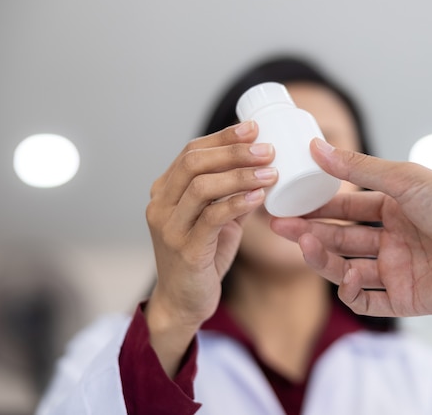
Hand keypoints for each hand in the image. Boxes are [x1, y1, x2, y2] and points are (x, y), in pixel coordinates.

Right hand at [145, 121, 276, 374]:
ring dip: (240, 175)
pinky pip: (212, 218)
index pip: (191, 152)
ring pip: (202, 187)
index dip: (223, 138)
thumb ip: (230, 195)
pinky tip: (259, 196)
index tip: (254, 128)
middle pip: (194, 163)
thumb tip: (262, 168)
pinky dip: (238, 203)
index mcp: (165, 192)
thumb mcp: (215, 220)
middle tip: (267, 149)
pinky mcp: (185, 250)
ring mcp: (169, 228)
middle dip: (233, 151)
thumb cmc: (201, 258)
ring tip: (271, 171)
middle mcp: (160, 205)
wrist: (182, 302)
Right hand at [271, 138, 431, 317]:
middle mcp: (392, 240)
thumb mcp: (402, 179)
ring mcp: (396, 270)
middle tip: (280, 226)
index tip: (288, 203)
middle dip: (310, 233)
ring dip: (324, 259)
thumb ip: (357, 167)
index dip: (316, 207)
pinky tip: (348, 279)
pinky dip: (353, 293)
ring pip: (347, 269)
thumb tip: (316, 147)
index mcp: (393, 209)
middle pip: (341, 238)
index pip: (345, 208)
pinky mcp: (404, 299)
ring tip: (306, 247)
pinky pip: (368, 301)